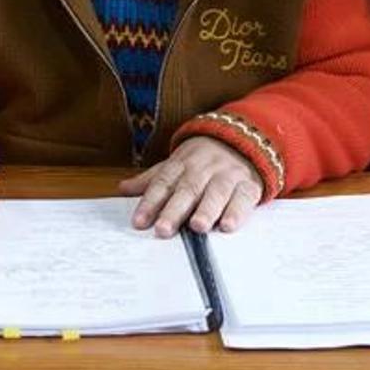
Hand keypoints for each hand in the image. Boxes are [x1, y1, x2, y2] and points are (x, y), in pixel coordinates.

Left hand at [118, 137, 262, 237]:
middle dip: (175, 210)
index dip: (150, 202)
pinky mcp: (248, 185)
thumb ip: (151, 180)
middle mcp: (203, 169)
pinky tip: (228, 225)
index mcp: (181, 164)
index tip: (139, 222)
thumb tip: (122, 189)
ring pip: (216, 193)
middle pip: (187, 190)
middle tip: (163, 229)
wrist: (242, 139)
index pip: (162, 183)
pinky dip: (236, 211)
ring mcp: (226, 176)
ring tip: (198, 227)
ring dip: (207, 210)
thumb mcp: (175, 164)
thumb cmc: (202, 160)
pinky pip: (242, 198)